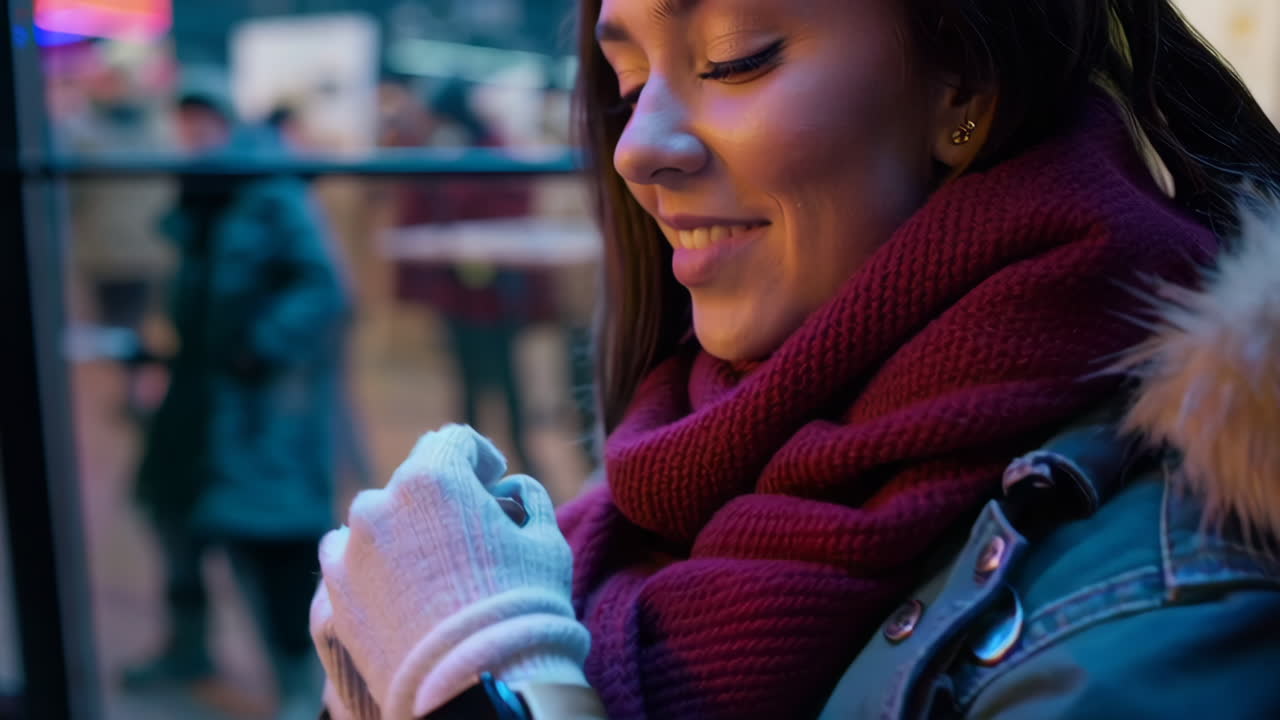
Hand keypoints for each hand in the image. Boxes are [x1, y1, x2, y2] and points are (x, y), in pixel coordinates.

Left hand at [310, 425, 589, 719]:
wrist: (480, 685)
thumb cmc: (522, 608)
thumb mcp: (545, 540)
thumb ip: (528, 499)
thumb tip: (511, 490)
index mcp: (434, 478)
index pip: (452, 441)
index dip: (480, 457)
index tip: (494, 480)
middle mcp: (382, 504)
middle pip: (414, 483)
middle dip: (443, 500)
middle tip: (472, 535)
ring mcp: (352, 550)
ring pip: (377, 521)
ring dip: (403, 531)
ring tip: (435, 570)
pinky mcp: (335, 596)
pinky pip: (347, 562)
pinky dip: (371, 566)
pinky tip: (401, 591)